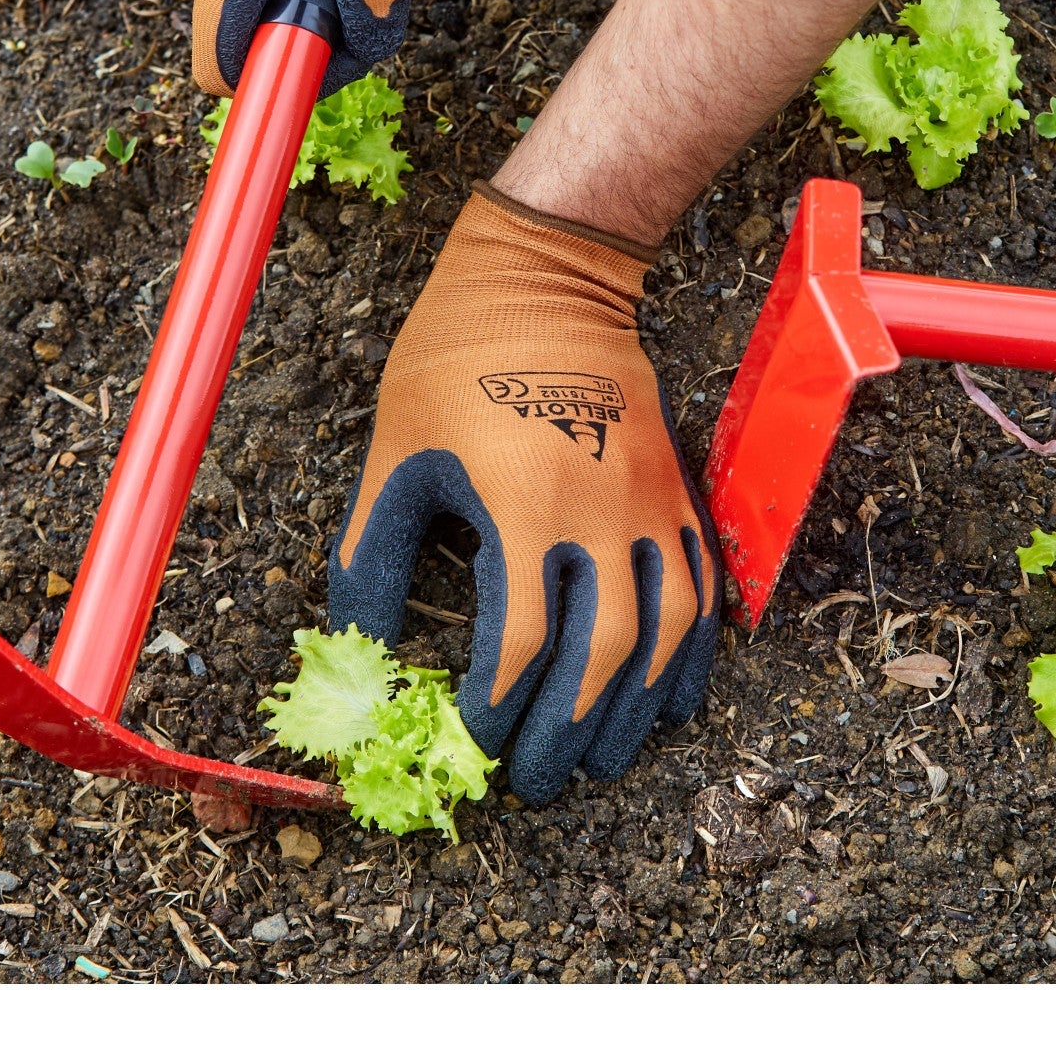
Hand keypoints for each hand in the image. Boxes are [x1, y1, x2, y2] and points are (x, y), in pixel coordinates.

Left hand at [328, 184, 719, 803]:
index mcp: (522, 507)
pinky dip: (691, 653)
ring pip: (664, 632)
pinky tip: (672, 696)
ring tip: (603, 757)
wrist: (545, 274)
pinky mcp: (676, 488)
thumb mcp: (395, 455)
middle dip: (565, 730)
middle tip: (537, 781)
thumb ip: (374, 556)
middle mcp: (598, 512)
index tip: (472, 744)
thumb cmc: (454, 360)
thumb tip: (354, 648)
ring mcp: (649, 501)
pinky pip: (701, 587)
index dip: (494, 710)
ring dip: (635, 707)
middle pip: (600, 655)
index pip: (517, 643)